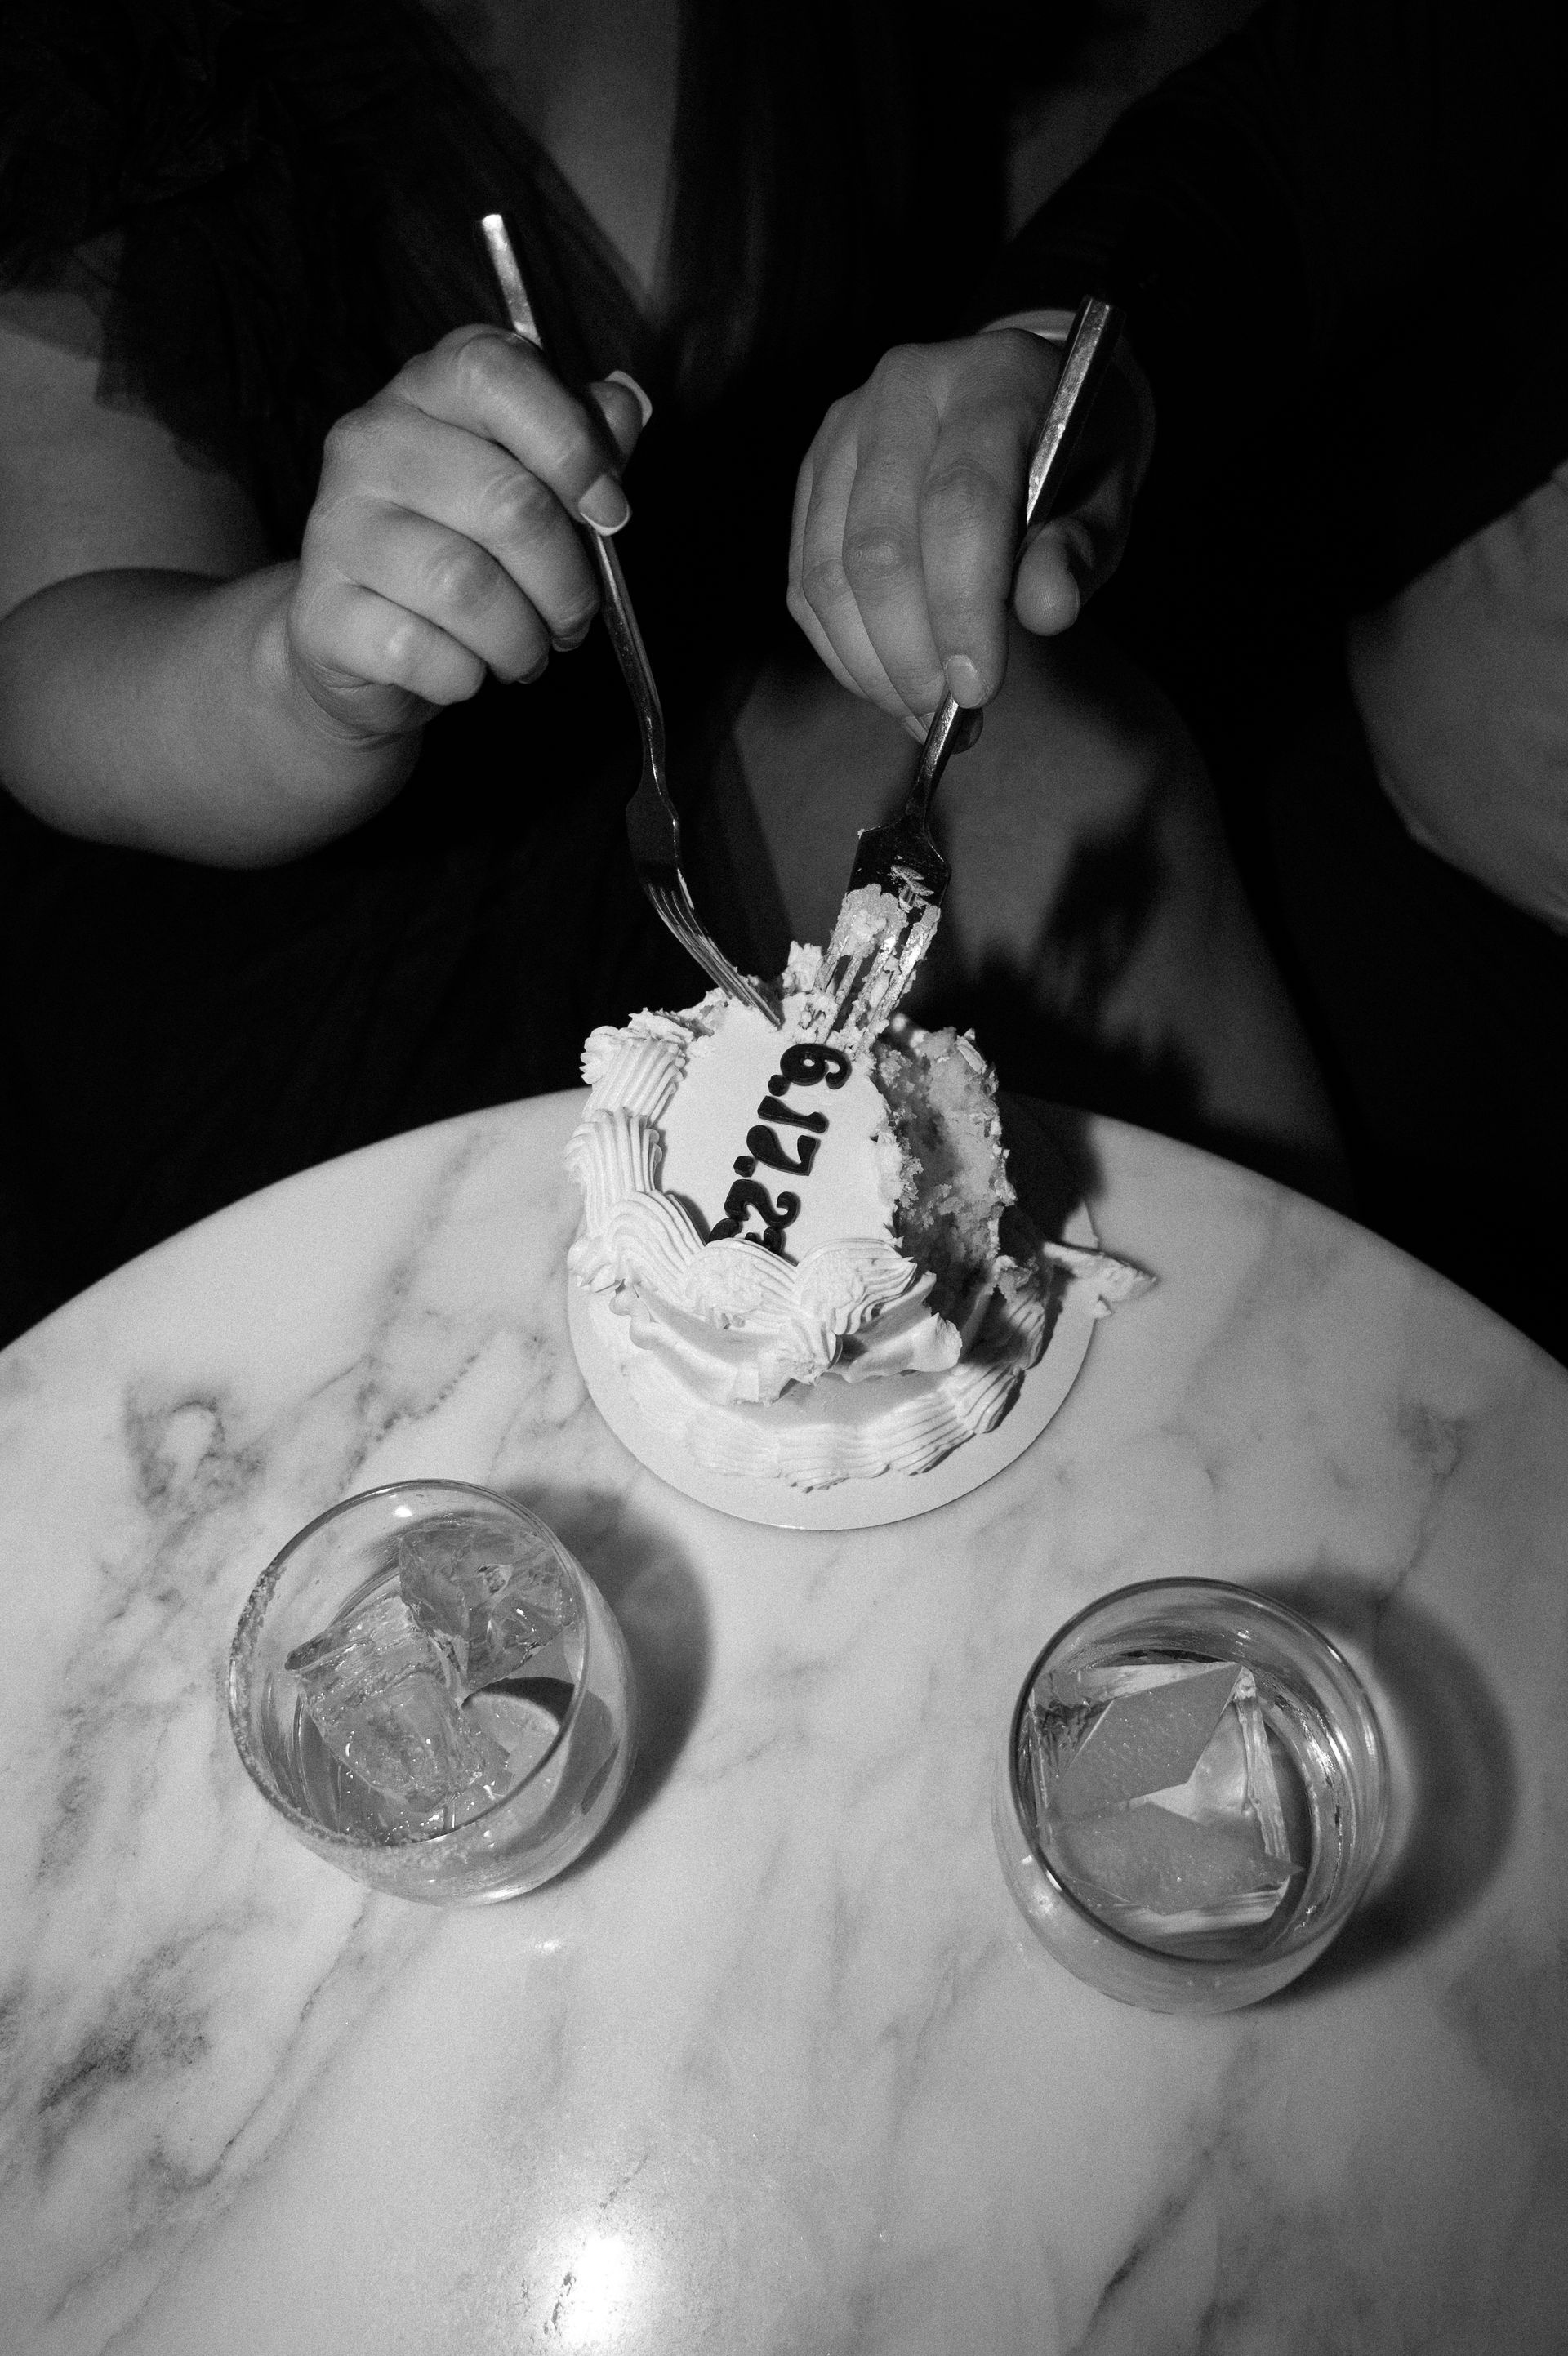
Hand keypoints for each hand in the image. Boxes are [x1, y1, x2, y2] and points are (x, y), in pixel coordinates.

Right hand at [285, 326, 648, 742]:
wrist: (365, 647)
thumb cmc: (460, 553)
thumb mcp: (528, 484)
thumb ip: (577, 441)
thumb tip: (622, 406)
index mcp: (428, 391)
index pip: (495, 371)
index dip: (571, 442)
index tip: (609, 511)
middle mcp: (371, 442)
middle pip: (507, 500)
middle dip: (566, 582)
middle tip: (573, 618)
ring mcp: (337, 525)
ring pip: (467, 587)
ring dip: (521, 640)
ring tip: (525, 652)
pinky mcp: (322, 611)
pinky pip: (423, 653)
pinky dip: (466, 677)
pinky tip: (466, 671)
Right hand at [788, 329, 1148, 737]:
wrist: (1023, 403)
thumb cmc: (1071, 459)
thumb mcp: (1104, 496)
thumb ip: (1080, 548)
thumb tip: (1047, 610)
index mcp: (989, 378)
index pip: (961, 499)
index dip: (963, 606)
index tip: (978, 688)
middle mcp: (902, 388)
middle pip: (880, 544)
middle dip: (911, 652)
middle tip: (948, 717)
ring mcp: (843, 430)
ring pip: (828, 572)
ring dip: (871, 665)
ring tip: (920, 715)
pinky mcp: (811, 476)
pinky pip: (805, 584)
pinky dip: (842, 651)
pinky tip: (887, 685)